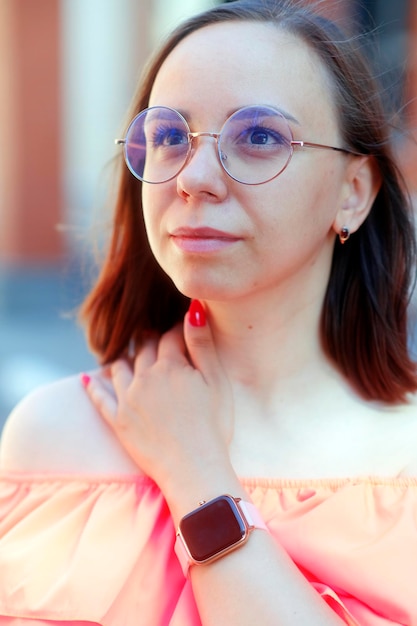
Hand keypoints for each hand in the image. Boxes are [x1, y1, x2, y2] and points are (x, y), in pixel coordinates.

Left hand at [83, 301, 233, 494]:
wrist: (194, 468)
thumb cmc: (214, 425)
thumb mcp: (216, 381)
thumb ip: (202, 344)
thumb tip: (194, 309)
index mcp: (171, 366)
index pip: (170, 336)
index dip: (177, 329)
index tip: (181, 329)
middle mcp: (144, 377)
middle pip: (143, 347)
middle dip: (150, 339)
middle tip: (155, 337)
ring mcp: (128, 399)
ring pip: (120, 366)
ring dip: (125, 356)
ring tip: (130, 354)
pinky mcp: (118, 421)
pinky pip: (100, 397)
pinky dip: (93, 386)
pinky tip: (88, 378)